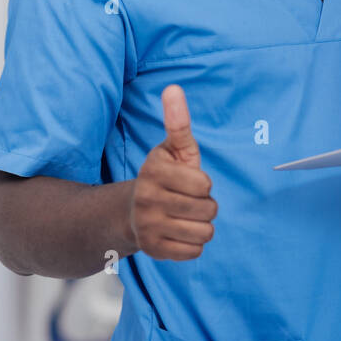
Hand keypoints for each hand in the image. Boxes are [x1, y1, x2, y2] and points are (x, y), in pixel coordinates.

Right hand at [127, 84, 217, 260]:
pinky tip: (178, 232)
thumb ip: (178, 122)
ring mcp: (148, 227)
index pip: (204, 184)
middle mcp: (147, 199)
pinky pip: (195, 251)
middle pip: (208, 209)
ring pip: (205, 232)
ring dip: (202, 225)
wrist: (132, 212)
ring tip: (185, 217)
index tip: (189, 182)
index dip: (203, 183)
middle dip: (206, 205)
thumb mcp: (173, 149)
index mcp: (154, 171)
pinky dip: (193, 244)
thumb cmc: (165, 176)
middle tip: (188, 201)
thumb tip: (173, 88)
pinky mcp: (153, 250)